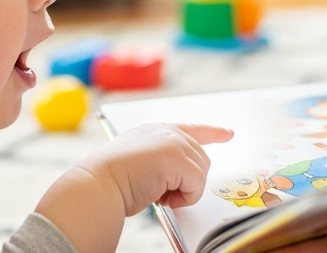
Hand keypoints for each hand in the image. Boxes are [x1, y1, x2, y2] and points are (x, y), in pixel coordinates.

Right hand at [90, 122, 232, 212]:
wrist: (97, 185)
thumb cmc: (112, 180)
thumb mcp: (142, 161)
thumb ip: (164, 158)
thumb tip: (185, 174)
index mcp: (157, 130)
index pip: (192, 129)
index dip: (213, 132)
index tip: (228, 133)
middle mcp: (168, 131)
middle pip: (201, 159)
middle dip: (188, 181)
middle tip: (161, 192)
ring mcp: (174, 143)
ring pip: (201, 173)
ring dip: (183, 190)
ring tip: (157, 193)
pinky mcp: (178, 160)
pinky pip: (197, 186)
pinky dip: (183, 198)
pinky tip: (161, 197)